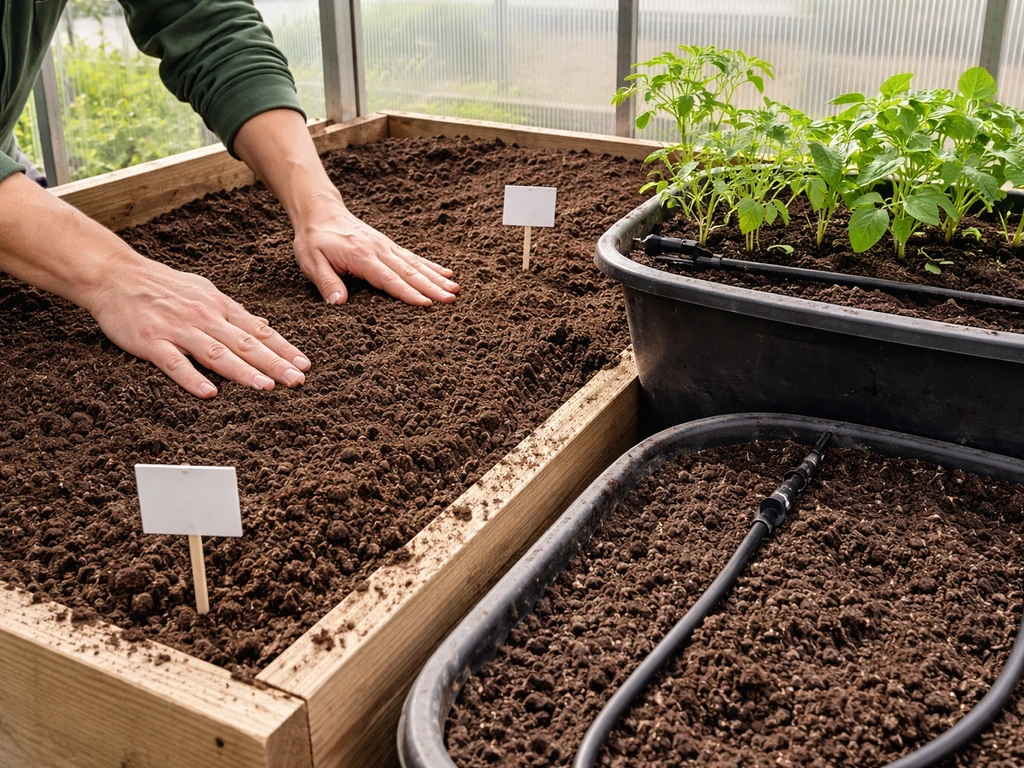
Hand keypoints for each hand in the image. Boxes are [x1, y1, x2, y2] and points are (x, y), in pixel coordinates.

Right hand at [89, 252, 310, 397]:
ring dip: (243, 372)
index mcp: (218, 306)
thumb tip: (261, 326)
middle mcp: (203, 317)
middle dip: (274, 363)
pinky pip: (174, 363)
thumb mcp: (203, 292)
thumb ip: (230, 313)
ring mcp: (178, 329)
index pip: (257, 330)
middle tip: (297, 380)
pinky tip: (210, 393)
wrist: (114, 274)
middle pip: (244, 343)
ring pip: (216, 353)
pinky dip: (192, 378)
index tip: (304, 364)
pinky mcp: (151, 342)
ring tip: (266, 388)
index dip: (283, 348)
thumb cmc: (161, 285)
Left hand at [293, 196, 459, 306]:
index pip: (388, 279)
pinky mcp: (389, 245)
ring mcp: (387, 246)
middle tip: (451, 300)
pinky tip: (446, 273)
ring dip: (436, 278)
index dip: (408, 293)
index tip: (426, 303)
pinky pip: (413, 257)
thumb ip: (327, 282)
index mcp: (362, 257)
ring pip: (416, 264)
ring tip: (455, 289)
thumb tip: (339, 303)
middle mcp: (379, 250)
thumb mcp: (311, 262)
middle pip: (409, 272)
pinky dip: (431, 266)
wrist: (319, 211)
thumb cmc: (314, 240)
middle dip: (432, 287)